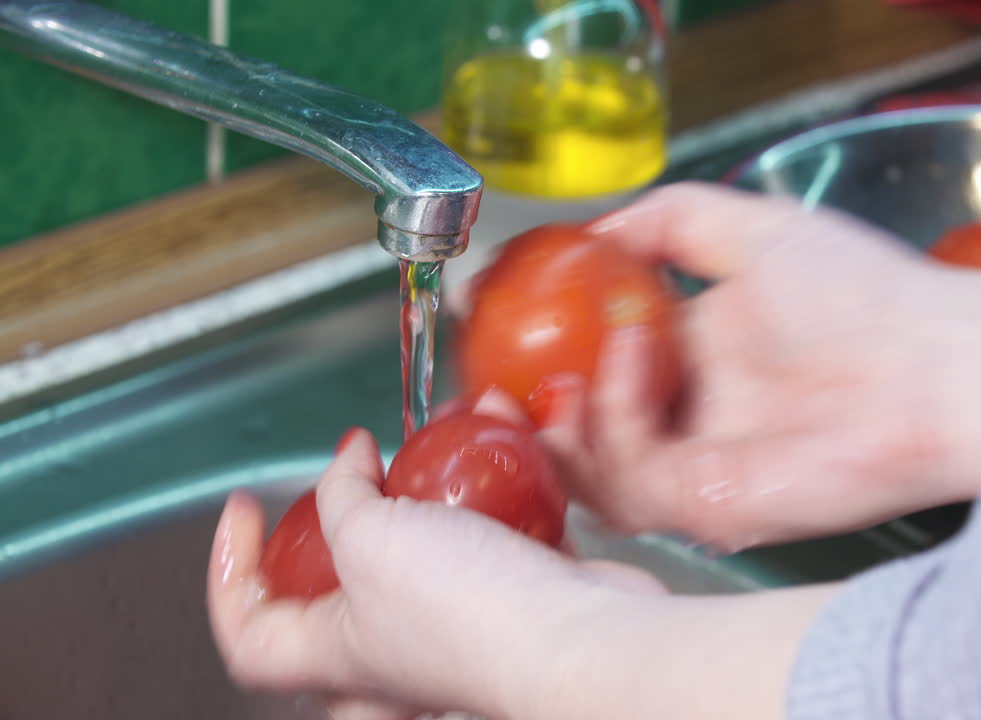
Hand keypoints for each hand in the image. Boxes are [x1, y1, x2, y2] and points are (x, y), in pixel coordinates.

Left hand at [206, 394, 664, 718]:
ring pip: (428, 556)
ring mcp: (460, 623)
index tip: (246, 507)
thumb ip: (345, 495)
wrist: (581, 640)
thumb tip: (347, 463)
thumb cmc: (466, 612)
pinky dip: (501, 494)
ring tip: (437, 443)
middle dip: (345, 533)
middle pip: (341, 597)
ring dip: (432, 492)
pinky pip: (498, 538)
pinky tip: (504, 453)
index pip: (246, 634)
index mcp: (336, 652)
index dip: (229, 571)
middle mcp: (394, 648)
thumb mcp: (369, 539)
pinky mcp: (519, 596)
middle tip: (351, 484)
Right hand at [539, 182, 980, 550]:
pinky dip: (615, 420)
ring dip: (565, 417)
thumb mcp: (753, 227)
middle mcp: (691, 417)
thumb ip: (671, 220)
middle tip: (500, 364)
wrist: (937, 365)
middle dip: (532, 401)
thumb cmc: (868, 296)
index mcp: (698, 358)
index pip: (599, 362)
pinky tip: (635, 362)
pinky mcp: (708, 504)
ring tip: (572, 363)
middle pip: (581, 430)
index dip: (544, 345)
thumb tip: (598, 230)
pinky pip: (628, 480)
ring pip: (590, 470)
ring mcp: (696, 466)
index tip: (493, 314)